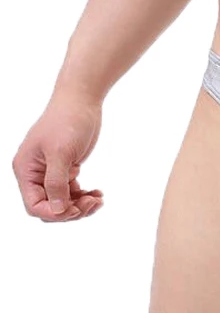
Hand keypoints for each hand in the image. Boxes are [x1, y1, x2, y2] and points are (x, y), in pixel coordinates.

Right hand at [11, 86, 104, 221]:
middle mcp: (35, 173)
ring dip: (81, 204)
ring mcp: (51, 171)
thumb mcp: (61, 153)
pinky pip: (72, 190)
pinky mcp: (67, 167)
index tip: (77, 209)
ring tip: (99, 199)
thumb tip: (55, 210)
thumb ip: (56, 183)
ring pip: (62, 200)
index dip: (54, 212)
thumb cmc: (68, 121)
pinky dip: (85, 194)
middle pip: (49, 206)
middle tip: (93, 203)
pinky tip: (99, 193)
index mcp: (26, 170)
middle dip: (71, 210)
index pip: (34, 205)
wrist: (82, 99)